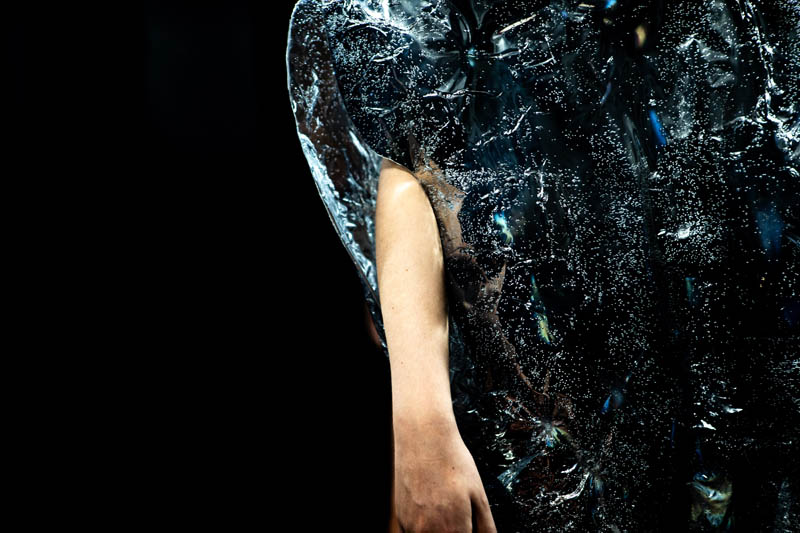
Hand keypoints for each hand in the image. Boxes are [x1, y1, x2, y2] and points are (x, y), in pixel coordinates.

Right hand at [392, 414, 496, 532]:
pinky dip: (426, 527)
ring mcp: (412, 527)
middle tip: (462, 514)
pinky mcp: (401, 518)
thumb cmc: (452, 463)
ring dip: (441, 531)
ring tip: (446, 508)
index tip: (471, 527)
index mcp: (453, 531)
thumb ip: (486, 528)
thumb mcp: (479, 495)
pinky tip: (432, 506)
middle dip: (456, 532)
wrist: (423, 438)